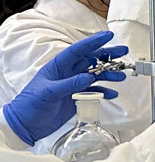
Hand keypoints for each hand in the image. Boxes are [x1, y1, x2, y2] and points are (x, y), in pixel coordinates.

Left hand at [1, 31, 127, 145]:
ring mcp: (73, 85)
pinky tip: (112, 94)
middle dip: (107, 55)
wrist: (26, 125)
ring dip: (109, 74)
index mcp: (58, 67)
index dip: (93, 42)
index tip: (108, 36)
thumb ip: (69, 84)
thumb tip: (88, 77)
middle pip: (90, 60)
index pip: (77, 50)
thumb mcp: (48, 92)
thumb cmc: (30, 105)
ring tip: (121, 76)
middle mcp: (67, 74)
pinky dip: (104, 92)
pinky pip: (94, 91)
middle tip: (123, 51)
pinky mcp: (76, 97)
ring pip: (95, 75)